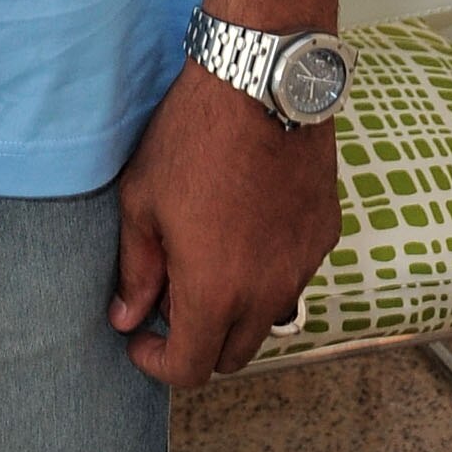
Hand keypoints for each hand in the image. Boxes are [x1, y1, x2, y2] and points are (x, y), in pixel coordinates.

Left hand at [110, 62, 340, 384]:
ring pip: (267, 318)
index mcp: (216, 291)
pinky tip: (244, 227)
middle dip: (196, 340)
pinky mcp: (324, 236)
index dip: (157, 363)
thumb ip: (136, 269)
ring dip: (234, 309)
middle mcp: (267, 292)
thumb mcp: (143, 200)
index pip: (191, 368)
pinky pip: (293, 276)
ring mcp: (302, 265)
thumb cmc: (193, 137)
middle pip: (232, 354)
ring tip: (206, 257)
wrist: (261, 83)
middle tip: (169, 293)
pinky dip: (265, 273)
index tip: (139, 338)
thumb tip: (127, 317)